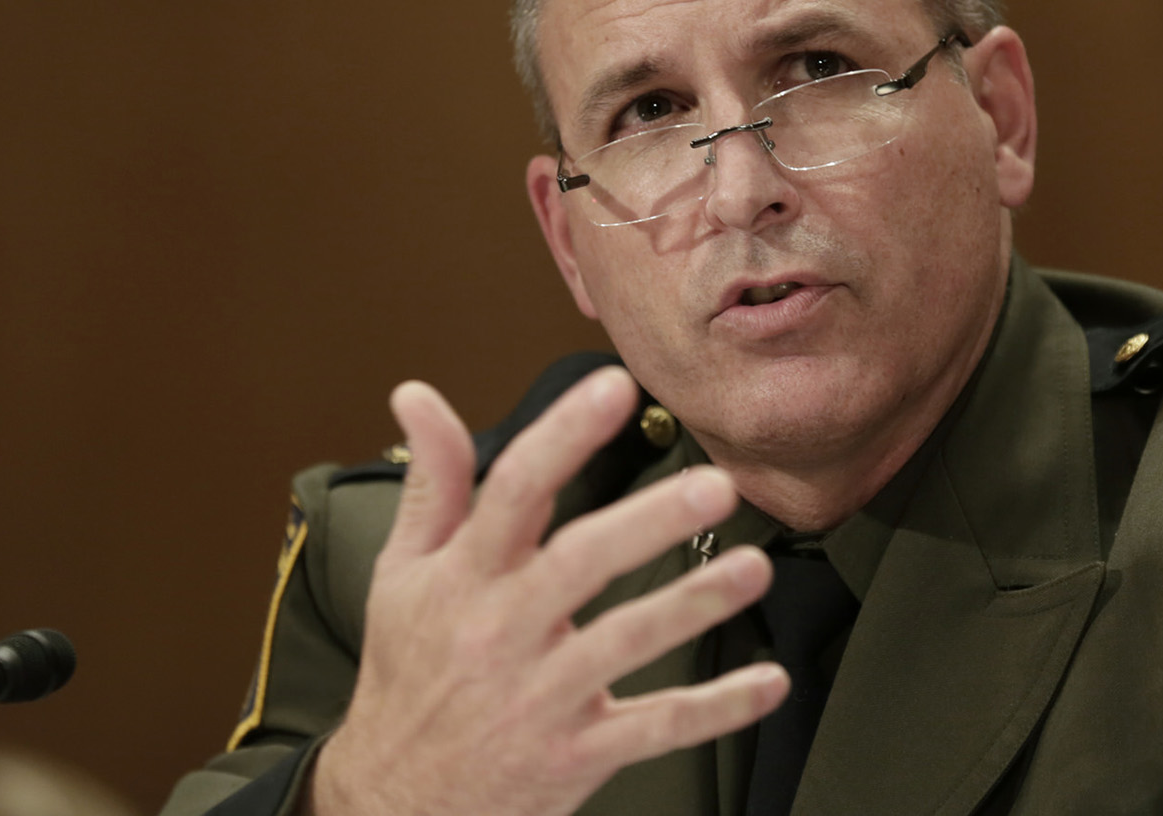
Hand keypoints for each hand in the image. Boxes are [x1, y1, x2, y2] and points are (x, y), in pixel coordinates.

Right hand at [309, 367, 786, 815]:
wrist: (394, 799)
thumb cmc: (408, 674)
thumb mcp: (401, 573)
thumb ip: (432, 483)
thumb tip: (418, 395)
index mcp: (463, 578)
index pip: (514, 491)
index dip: (565, 435)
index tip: (613, 387)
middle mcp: (502, 631)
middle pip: (581, 563)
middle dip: (650, 521)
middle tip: (714, 483)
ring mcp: (541, 697)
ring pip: (627, 643)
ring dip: (695, 604)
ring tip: (754, 567)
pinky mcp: (576, 754)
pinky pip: (656, 729)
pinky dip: (717, 709)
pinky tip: (768, 682)